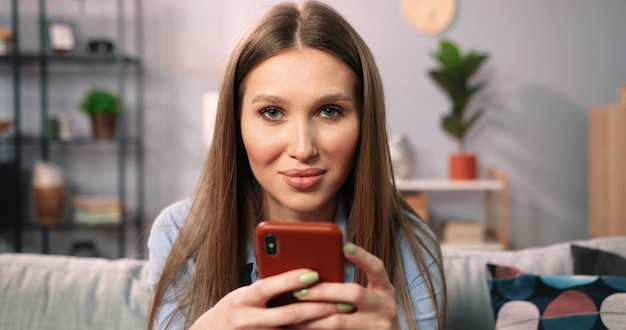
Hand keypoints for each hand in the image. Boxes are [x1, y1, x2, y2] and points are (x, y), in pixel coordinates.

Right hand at [190, 269, 347, 328]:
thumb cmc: (233, 310)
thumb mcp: (242, 296)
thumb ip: (266, 289)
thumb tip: (300, 276)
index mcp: (241, 299)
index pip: (268, 287)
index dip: (290, 280)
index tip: (314, 273)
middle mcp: (246, 320)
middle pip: (288, 314)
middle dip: (318, 308)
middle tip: (342, 301)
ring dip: (319, 325)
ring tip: (340, 317)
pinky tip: (323, 329)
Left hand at [289, 243, 398, 328]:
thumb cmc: (371, 317)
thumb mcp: (370, 299)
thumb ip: (350, 289)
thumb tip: (315, 274)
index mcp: (384, 289)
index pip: (376, 267)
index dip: (362, 256)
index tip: (345, 246)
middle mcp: (385, 306)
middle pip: (354, 294)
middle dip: (324, 291)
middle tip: (299, 291)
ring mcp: (378, 326)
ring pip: (339, 321)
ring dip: (313, 317)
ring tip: (293, 314)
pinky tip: (300, 328)